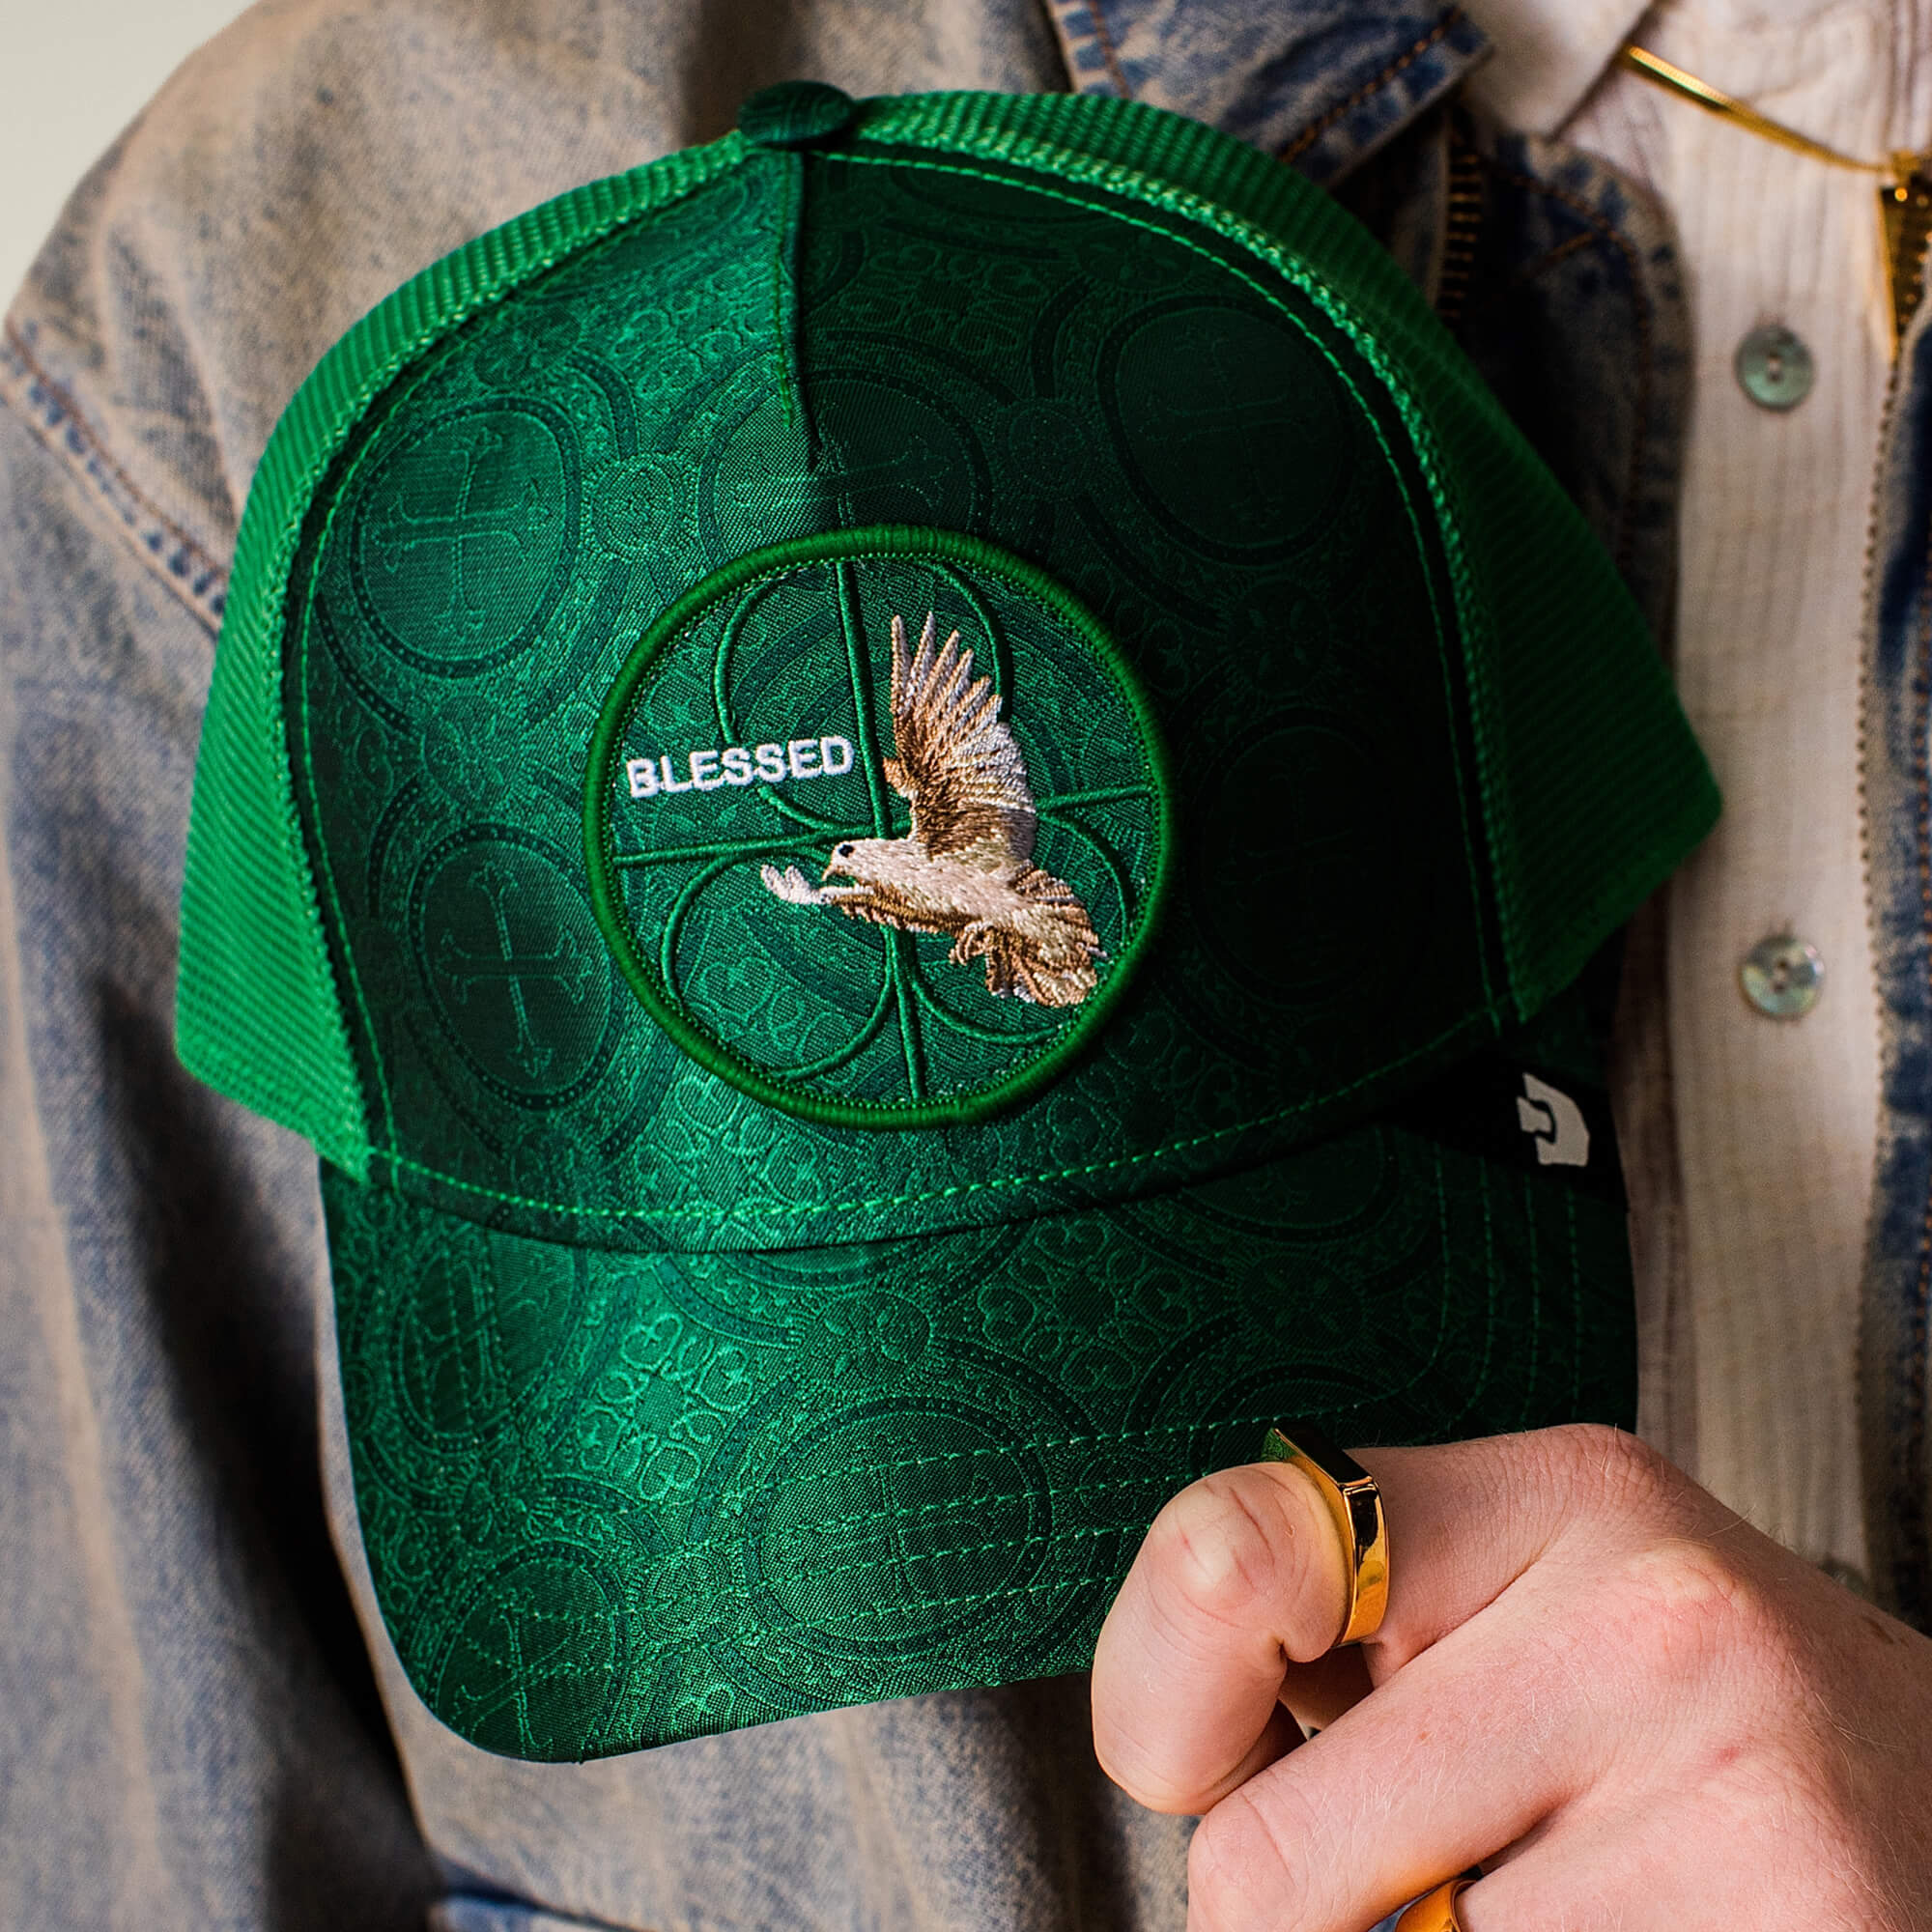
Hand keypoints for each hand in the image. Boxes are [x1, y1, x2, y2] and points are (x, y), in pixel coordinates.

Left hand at [1090, 1424, 1931, 1928]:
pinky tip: (1638, 1926)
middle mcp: (1650, 1613)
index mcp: (1551, 1492)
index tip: (1203, 1757)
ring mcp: (1741, 1792)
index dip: (1158, 1698)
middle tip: (1432, 1861)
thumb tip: (1168, 1743)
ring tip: (1568, 1891)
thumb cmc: (1659, 1717)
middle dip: (1303, 1906)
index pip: (1226, 1555)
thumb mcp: (1510, 1609)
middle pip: (1265, 1863)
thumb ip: (1336, 1639)